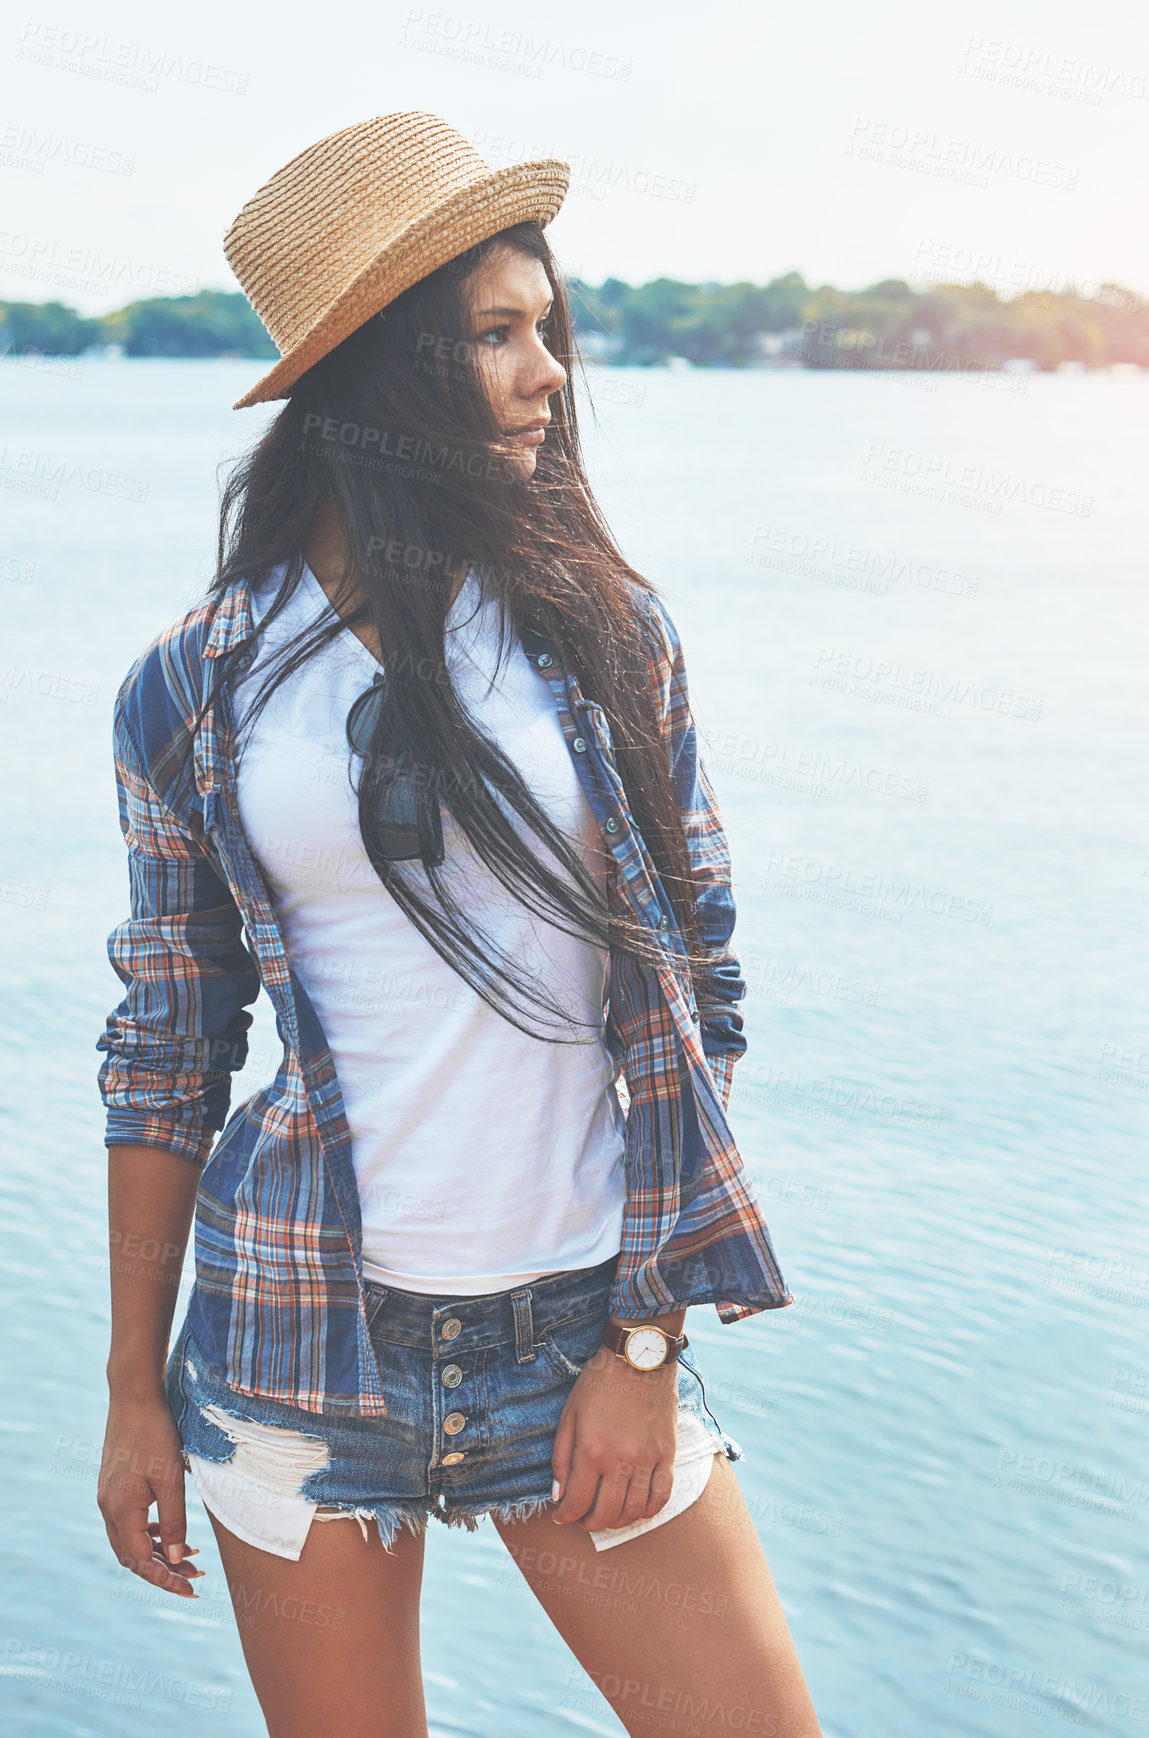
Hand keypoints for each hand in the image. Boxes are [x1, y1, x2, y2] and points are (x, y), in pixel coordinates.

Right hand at [97, 1396, 202, 1598]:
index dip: (166, 1579)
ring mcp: (109, 1497)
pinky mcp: (115, 1486)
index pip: (141, 1561)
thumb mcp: (171, 1479)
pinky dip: (150, 1532)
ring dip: (158, 1552)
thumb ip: (175, 1520)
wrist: (134, 1396)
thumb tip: (179, 1558)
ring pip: (131, 1540)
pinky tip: (171, 1531)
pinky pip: (130, 1522)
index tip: (191, 1589)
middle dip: (164, 1571)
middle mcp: (108, 1508)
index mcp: (120, 1511)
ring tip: (192, 1557)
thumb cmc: (155, 1434)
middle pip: (133, 1556)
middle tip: (196, 1576)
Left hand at [550, 1345, 677, 1530]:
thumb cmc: (599, 1382)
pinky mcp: (668, 1454)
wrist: (638, 1357)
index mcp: (591, 1451)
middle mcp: (620, 1462)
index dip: (566, 1516)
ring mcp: (647, 1460)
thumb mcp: (570, 1414)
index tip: (562, 1516)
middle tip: (583, 1519)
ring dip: (618, 1522)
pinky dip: (649, 1510)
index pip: (577, 1503)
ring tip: (608, 1515)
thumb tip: (558, 1494)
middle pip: (605, 1513)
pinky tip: (638, 1509)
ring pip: (634, 1511)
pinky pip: (662, 1496)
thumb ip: (561, 1457)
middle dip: (589, 1523)